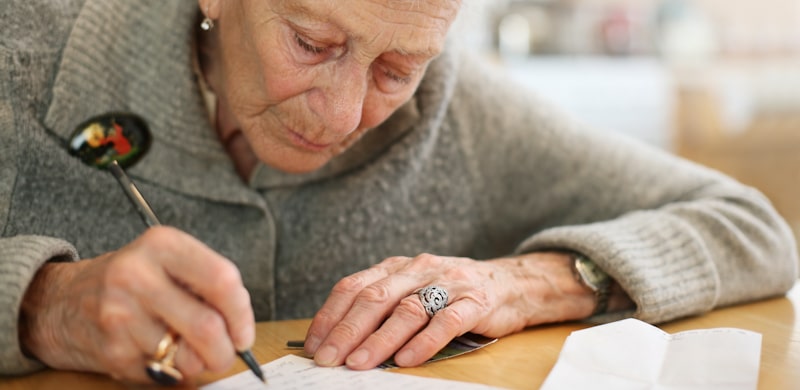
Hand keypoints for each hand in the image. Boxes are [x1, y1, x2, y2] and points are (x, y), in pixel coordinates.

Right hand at [19, 226, 254, 382]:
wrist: (61, 301)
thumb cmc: (132, 280)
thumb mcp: (167, 260)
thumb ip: (206, 283)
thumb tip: (241, 327)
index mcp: (162, 244)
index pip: (222, 280)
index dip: (242, 313)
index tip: (244, 332)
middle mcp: (137, 275)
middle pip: (208, 327)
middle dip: (226, 351)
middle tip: (226, 353)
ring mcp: (120, 315)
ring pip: (187, 357)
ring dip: (196, 362)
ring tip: (183, 348)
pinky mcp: (111, 350)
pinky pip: (163, 374)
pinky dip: (169, 370)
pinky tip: (154, 351)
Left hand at [304, 252, 597, 369]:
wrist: (512, 283)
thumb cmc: (453, 293)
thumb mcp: (414, 289)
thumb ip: (382, 306)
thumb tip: (339, 339)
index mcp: (398, 266)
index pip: (355, 286)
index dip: (331, 315)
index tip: (314, 344)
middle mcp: (419, 269)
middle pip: (376, 297)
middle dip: (348, 330)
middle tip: (329, 358)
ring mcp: (448, 284)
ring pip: (408, 310)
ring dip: (380, 339)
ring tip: (360, 363)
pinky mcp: (475, 302)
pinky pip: (446, 321)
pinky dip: (424, 342)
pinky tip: (406, 360)